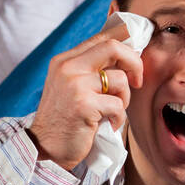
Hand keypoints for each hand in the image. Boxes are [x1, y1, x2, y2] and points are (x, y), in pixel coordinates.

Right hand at [27, 12, 144, 170]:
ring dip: (124, 99)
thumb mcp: (71, 86)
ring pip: (120, 79)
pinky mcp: (84, 105)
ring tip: (112, 112)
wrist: (46, 148)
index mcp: (65, 60)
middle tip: (137, 82)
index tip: (134, 62)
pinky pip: (118, 105)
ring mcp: (75, 85)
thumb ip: (91, 70)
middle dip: (135, 64)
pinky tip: (108, 125)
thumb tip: (126, 56)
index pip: (102, 37)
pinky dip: (119, 118)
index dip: (126, 45)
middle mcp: (68, 67)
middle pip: (113, 47)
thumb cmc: (65, 119)